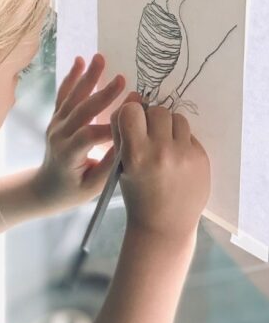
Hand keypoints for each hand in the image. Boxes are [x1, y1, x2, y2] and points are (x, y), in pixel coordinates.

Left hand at [31, 53, 126, 210]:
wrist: (46, 187)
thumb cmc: (73, 190)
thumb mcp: (93, 187)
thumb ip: (109, 166)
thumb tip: (129, 144)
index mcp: (69, 154)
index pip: (90, 135)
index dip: (111, 125)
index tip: (133, 113)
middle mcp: (60, 135)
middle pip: (81, 111)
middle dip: (102, 94)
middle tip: (121, 79)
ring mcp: (56, 124)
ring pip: (72, 97)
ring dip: (87, 77)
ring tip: (100, 58)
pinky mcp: (56, 118)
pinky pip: (63, 95)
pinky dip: (71, 77)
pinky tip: (80, 61)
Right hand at [115, 100, 210, 243]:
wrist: (164, 225)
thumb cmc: (137, 194)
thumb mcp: (120, 165)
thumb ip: (121, 131)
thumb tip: (133, 97)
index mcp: (135, 155)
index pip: (132, 110)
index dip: (131, 112)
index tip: (132, 122)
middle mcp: (161, 152)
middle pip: (157, 110)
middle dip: (151, 119)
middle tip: (149, 135)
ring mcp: (184, 154)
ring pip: (176, 118)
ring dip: (168, 127)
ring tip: (164, 146)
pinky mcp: (201, 158)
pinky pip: (189, 134)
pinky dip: (181, 141)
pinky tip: (176, 159)